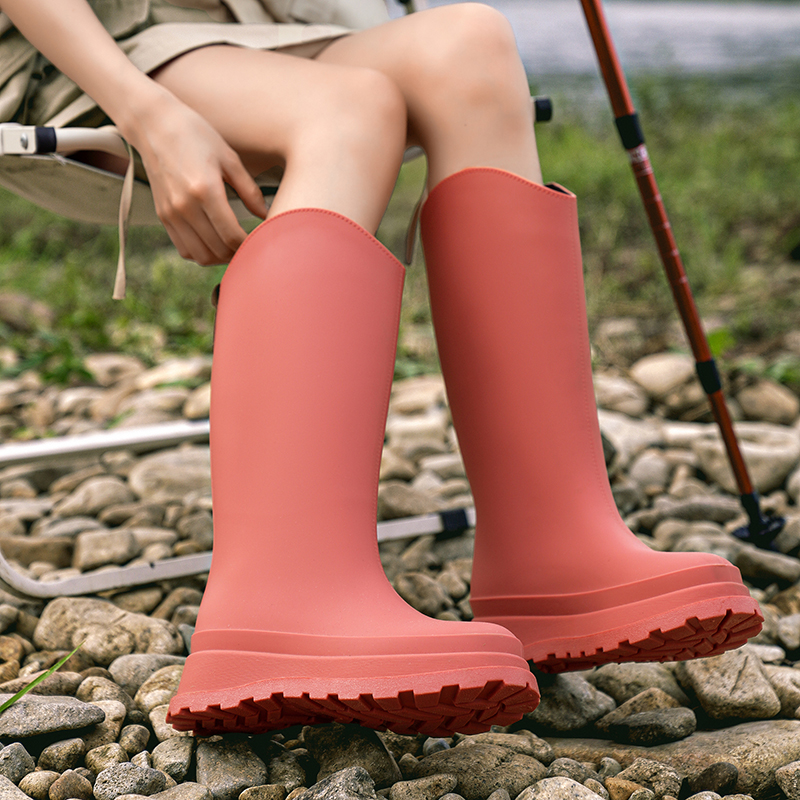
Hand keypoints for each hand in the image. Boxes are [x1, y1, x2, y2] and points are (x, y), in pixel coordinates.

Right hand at [121, 88, 267, 265]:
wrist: (154, 125)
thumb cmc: (196, 135)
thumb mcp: (229, 158)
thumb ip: (249, 190)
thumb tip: (266, 215)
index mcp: (205, 190)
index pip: (231, 235)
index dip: (249, 245)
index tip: (261, 242)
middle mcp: (185, 206)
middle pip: (217, 250)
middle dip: (238, 254)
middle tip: (252, 247)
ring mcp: (172, 213)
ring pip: (201, 256)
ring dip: (221, 258)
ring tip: (235, 248)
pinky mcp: (163, 216)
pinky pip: (184, 249)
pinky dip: (202, 253)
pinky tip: (215, 243)